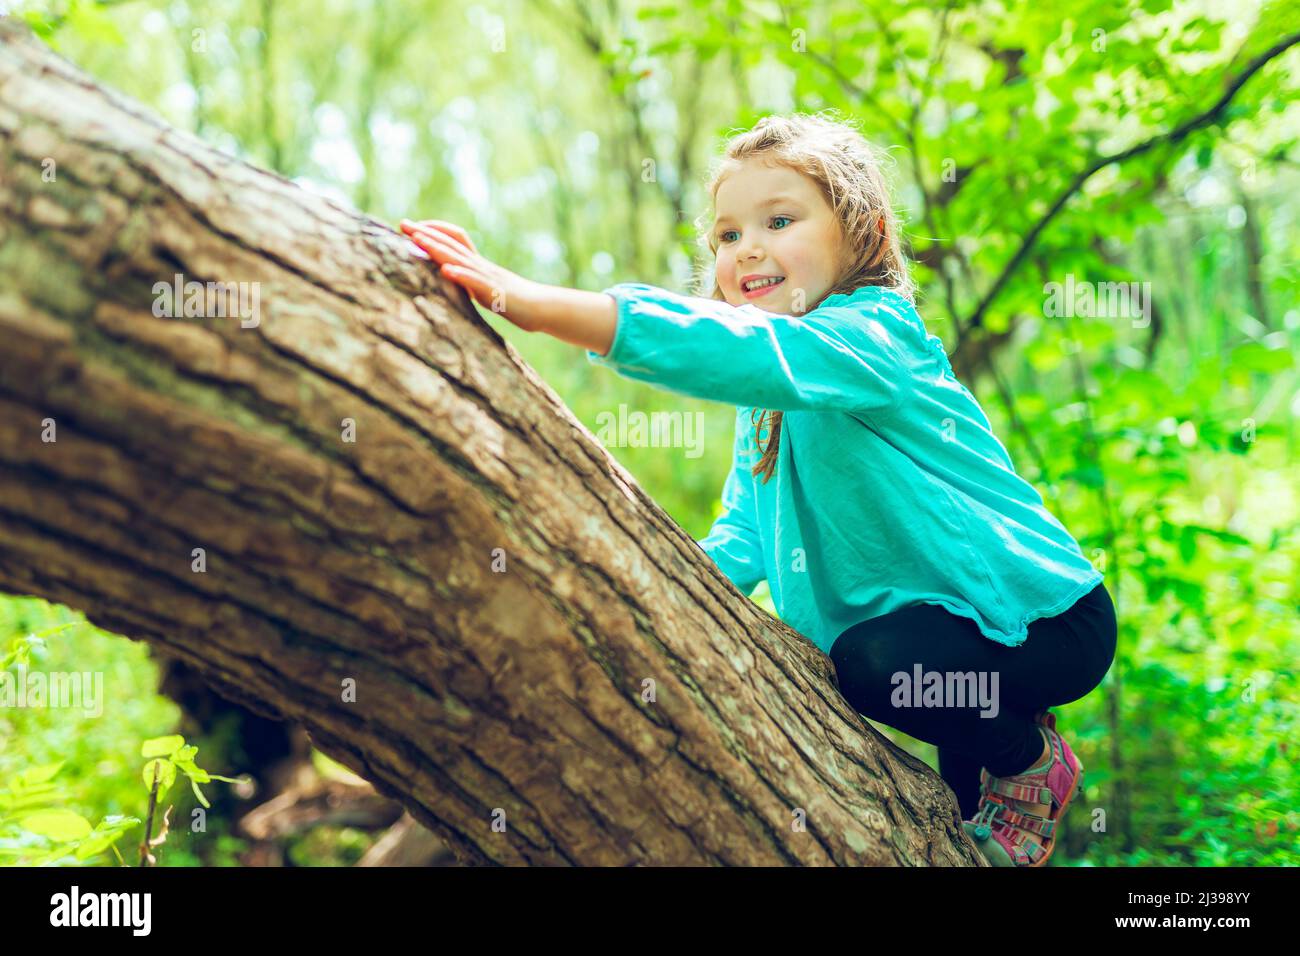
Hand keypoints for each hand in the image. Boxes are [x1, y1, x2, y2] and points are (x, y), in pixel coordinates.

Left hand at [400, 218, 550, 332]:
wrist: (543, 307)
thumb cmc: (515, 301)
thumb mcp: (485, 288)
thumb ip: (468, 282)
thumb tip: (449, 278)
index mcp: (478, 265)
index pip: (454, 239)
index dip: (434, 231)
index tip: (412, 228)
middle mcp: (481, 266)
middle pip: (451, 244)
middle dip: (425, 233)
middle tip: (403, 224)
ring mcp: (488, 277)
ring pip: (460, 258)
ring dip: (437, 248)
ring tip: (417, 239)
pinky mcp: (496, 293)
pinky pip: (476, 282)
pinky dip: (460, 275)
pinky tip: (445, 271)